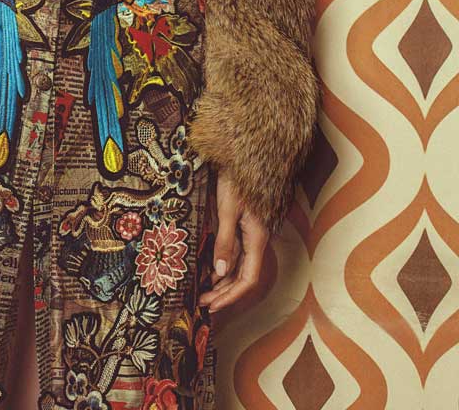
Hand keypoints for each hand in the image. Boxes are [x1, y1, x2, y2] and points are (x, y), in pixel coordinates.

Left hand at [198, 170, 269, 313]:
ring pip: (240, 265)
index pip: (248, 280)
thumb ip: (225, 240)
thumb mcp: (228, 208)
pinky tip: (211, 268)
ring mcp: (252, 232)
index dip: (232, 297)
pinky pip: (237, 251)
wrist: (250, 154)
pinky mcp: (245, 224)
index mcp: (257, 239)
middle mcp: (257, 239)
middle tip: (203, 303)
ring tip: (203, 289)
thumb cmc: (239, 178)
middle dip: (225, 293)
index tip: (213, 306)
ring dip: (224, 280)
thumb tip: (221, 272)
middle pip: (244, 276)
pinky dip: (224, 263)